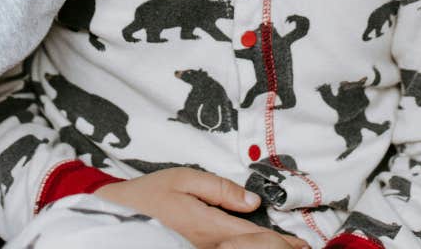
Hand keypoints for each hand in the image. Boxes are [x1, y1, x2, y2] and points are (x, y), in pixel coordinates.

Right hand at [95, 167, 308, 248]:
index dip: (281, 241)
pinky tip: (254, 245)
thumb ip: (220, 188)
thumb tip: (251, 199)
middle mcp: (209, 247)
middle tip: (300, 247)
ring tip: (284, 247)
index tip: (302, 243)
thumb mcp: (184, 178)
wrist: (118, 217)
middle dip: (277, 248)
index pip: (255, 236)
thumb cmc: (149, 196)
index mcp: (210, 227)